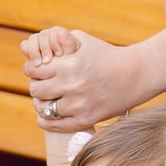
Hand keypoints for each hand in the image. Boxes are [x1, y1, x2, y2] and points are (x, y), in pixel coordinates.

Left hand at [23, 25, 146, 132]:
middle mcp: (71, 86)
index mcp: (69, 65)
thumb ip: (58, 40)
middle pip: (35, 90)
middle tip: (42, 84)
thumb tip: (29, 44)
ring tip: (48, 98)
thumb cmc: (107, 55)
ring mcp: (79, 105)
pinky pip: (55, 125)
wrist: (136, 74)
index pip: (33, 70)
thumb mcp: (83, 40)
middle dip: (36, 85)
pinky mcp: (86, 120)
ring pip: (43, 108)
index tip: (35, 70)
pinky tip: (45, 115)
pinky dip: (46, 121)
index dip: (31, 69)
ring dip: (42, 103)